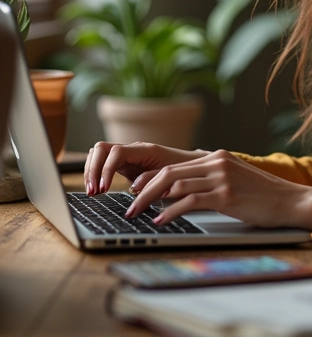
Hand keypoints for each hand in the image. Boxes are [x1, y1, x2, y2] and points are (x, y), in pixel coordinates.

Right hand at [84, 141, 207, 195]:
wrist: (191, 166)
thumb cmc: (183, 170)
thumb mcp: (169, 176)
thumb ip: (152, 180)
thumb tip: (134, 189)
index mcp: (145, 149)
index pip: (115, 152)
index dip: (106, 170)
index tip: (103, 189)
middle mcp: (133, 149)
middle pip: (101, 149)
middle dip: (92, 170)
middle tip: (93, 192)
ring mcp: (127, 155)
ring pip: (98, 153)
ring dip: (91, 171)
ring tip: (92, 193)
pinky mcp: (124, 163)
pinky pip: (103, 162)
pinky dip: (96, 173)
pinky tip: (97, 189)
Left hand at [123, 149, 298, 227]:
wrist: (289, 200)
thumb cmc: (263, 196)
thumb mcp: (235, 179)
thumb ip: (211, 179)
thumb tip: (181, 189)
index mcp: (218, 157)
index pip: (175, 165)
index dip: (151, 178)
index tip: (135, 191)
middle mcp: (217, 163)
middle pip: (169, 172)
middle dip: (144, 189)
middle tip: (129, 205)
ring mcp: (222, 178)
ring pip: (175, 185)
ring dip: (151, 201)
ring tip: (137, 214)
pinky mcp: (226, 195)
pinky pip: (190, 201)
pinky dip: (170, 211)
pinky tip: (160, 220)